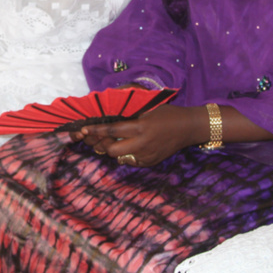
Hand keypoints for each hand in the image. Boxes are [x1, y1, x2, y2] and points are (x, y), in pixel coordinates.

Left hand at [71, 104, 198, 166]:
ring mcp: (146, 156)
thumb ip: (128, 116)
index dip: (96, 130)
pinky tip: (128, 146)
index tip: (84, 129)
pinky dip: (126, 154)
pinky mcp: (150, 162)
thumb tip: (107, 117)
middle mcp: (142, 144)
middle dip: (103, 144)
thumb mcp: (147, 110)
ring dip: (114, 149)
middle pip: (112, 150)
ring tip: (114, 140)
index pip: (112, 131)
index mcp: (141, 127)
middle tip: (101, 137)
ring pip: (119, 158)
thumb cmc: (167, 113)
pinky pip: (130, 161)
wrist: (188, 128)